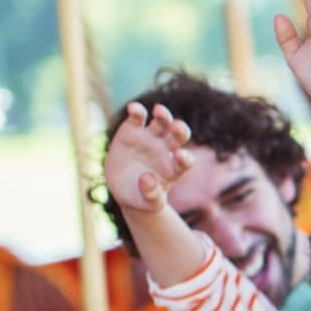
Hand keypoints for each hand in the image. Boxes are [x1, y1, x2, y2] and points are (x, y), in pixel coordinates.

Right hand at [102, 102, 194, 216]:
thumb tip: (147, 178)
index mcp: (174, 168)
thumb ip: (151, 193)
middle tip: (177, 127)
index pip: (185, 161)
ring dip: (163, 115)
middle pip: (178, 135)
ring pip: (161, 122)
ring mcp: (150, 139)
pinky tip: (133, 108)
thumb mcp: (148, 202)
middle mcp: (165, 150)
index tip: (180, 156)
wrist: (124, 189)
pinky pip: (137, 118)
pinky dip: (136, 111)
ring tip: (159, 111)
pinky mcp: (132, 131)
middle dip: (180, 129)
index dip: (185, 158)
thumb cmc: (142, 198)